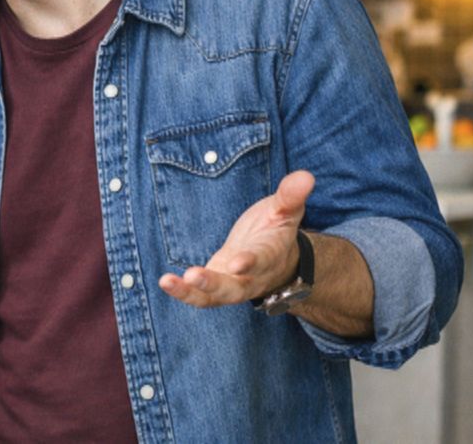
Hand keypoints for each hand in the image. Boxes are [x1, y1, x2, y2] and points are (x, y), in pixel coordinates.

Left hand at [158, 170, 313, 307]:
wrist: (275, 258)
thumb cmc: (276, 229)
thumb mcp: (285, 209)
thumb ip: (291, 195)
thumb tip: (306, 176)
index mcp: (271, 255)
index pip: (262, 260)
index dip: (250, 262)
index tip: (237, 263)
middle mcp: (252, 277)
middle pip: (235, 288)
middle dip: (214, 284)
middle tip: (193, 276)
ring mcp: (233, 286)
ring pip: (214, 297)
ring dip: (191, 292)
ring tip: (167, 281)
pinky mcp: (216, 288)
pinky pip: (200, 296)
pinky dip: (183, 292)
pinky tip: (165, 281)